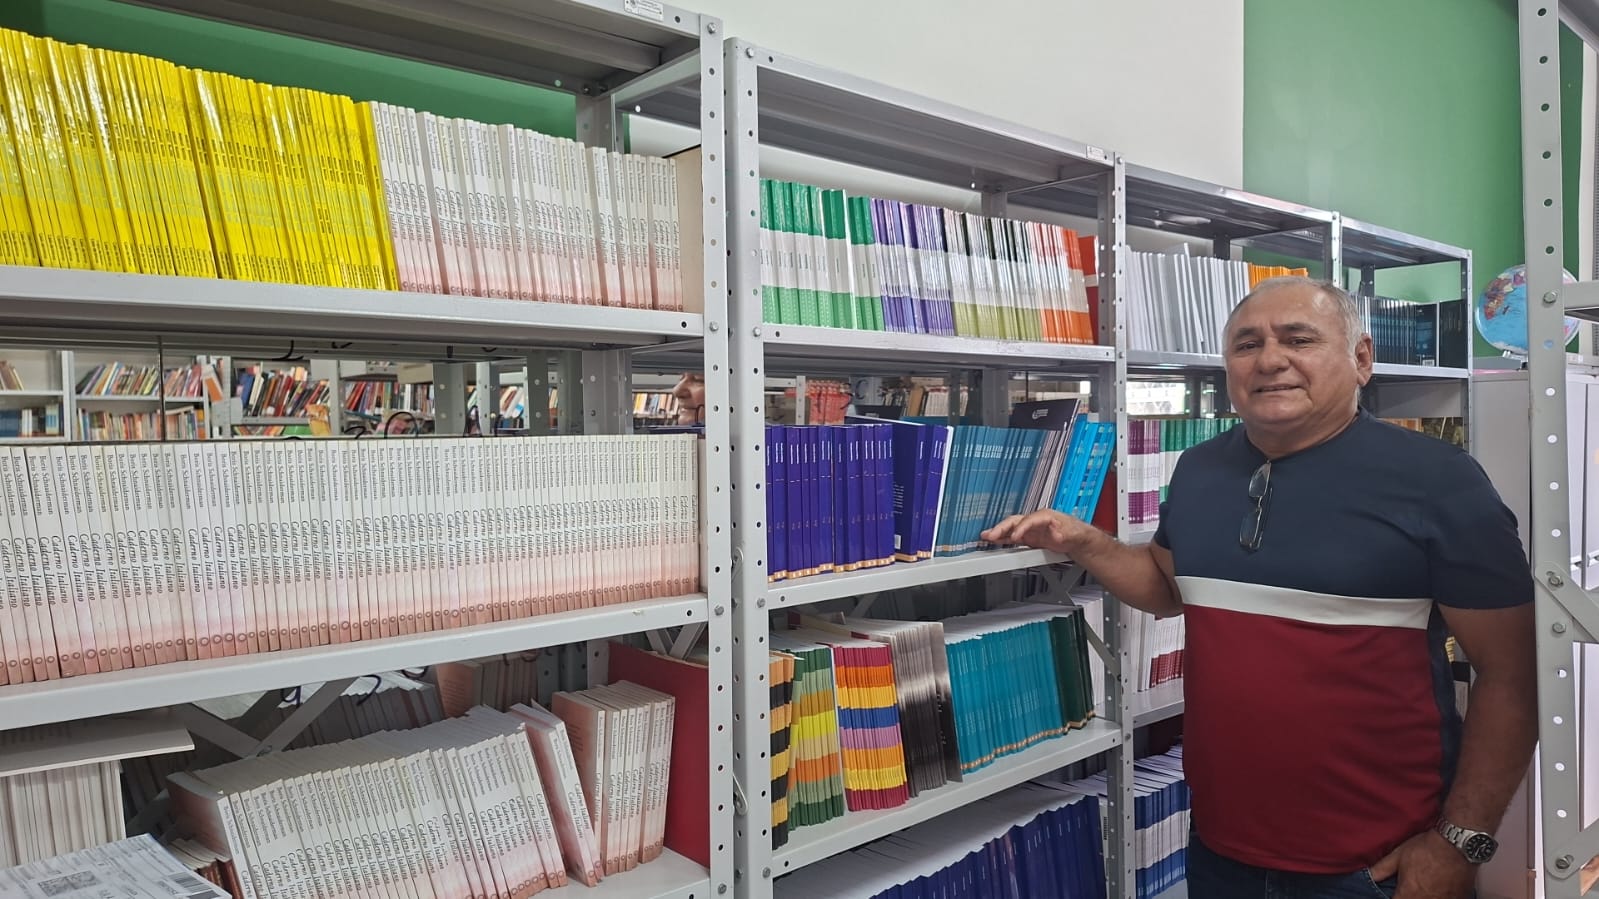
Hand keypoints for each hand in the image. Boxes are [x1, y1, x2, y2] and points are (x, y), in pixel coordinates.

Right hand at [980, 509, 1097, 555]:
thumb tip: (1055, 534)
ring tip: (985, 537)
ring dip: (998, 533)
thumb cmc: (1075, 532)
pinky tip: (994, 541)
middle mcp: (1035, 521)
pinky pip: (1013, 537)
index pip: (1029, 520)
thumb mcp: (1073, 533)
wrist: (1077, 539)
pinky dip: (1003, 539)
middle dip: (1002, 528)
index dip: (1021, 528)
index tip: (1015, 536)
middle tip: (990, 535)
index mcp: (1045, 516)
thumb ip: (1063, 534)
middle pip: (1015, 522)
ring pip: (1011, 528)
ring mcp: (1030, 530)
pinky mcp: (1029, 538)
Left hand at [1368, 831, 1475, 898]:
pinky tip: (1437, 890)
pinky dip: (1439, 897)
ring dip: (1423, 896)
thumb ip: (1382, 869)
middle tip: (1410, 889)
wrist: (1456, 844)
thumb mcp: (1398, 855)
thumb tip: (1369, 876)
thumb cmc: (1427, 848)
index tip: (1393, 895)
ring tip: (1424, 887)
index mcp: (1409, 895)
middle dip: (1408, 897)